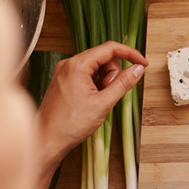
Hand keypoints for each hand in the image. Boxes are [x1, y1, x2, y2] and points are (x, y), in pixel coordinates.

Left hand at [35, 42, 147, 173]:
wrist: (47, 140)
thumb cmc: (69, 125)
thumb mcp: (103, 103)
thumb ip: (123, 83)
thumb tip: (138, 69)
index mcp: (77, 65)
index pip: (110, 48)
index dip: (130, 54)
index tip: (142, 64)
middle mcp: (68, 64)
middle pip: (103, 58)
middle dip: (113, 74)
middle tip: (110, 93)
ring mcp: (64, 72)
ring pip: (95, 67)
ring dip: (104, 81)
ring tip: (99, 100)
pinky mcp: (63, 81)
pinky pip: (86, 75)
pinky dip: (95, 85)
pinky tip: (92, 101)